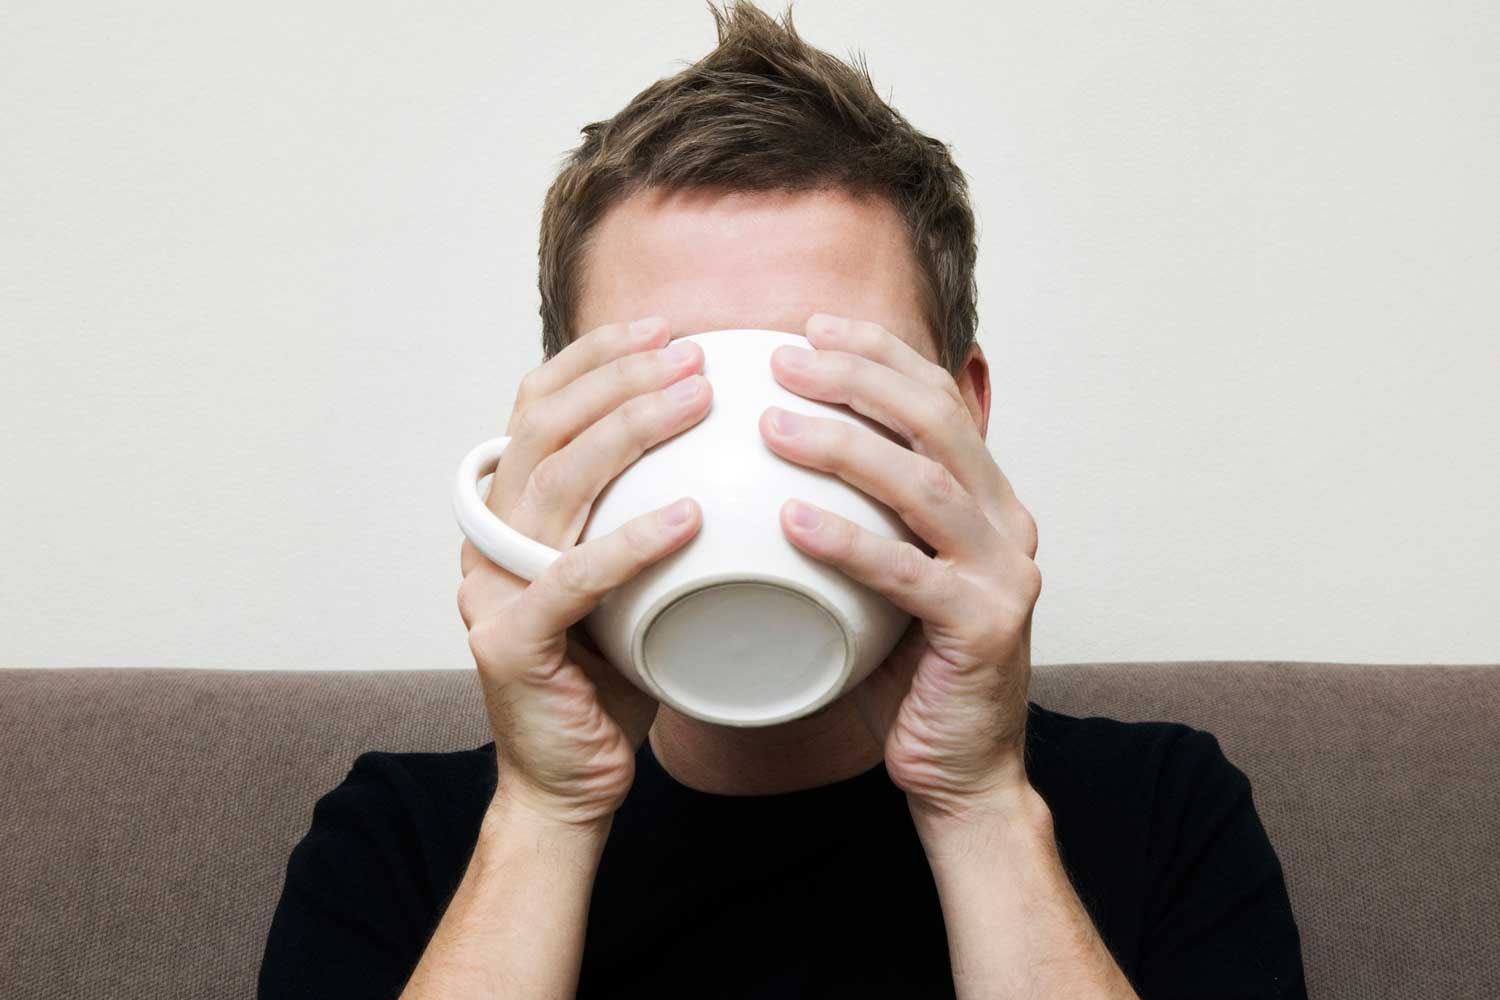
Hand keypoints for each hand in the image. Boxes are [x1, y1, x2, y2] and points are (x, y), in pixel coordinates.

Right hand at [458, 316, 709, 827]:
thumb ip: (648, 514)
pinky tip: (691, 517)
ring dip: (629, 429)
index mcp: (512, 513)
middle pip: (545, 427)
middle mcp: (491, 538)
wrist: (571, 784)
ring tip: (696, 399)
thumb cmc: (613, 677)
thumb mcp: (632, 578)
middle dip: (619, 376)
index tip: (662, 328)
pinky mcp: (510, 643)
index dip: (593, 357)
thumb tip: (734, 451)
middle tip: (692, 353)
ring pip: (556, 482)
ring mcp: (492, 588)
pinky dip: (632, 541)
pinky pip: (573, 578)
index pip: (537, 408)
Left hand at [759, 313, 1041, 825]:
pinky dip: (849, 541)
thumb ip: (864, 516)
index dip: (879, 354)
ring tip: (773, 425)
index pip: (938, 400)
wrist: (962, 770)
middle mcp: (1008, 523)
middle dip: (859, 378)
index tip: (812, 325)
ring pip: (925, 485)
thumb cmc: (911, 671)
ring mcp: (1003, 574)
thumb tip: (769, 460)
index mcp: (989, 499)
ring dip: (845, 446)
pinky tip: (791, 521)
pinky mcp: (983, 628)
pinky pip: (908, 574)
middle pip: (936, 423)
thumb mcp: (890, 575)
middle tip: (785, 357)